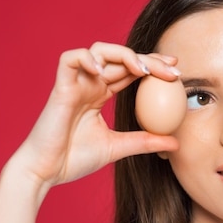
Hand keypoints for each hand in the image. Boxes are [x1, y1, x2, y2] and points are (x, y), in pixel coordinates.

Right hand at [9, 42, 180, 190]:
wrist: (46, 172)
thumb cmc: (74, 159)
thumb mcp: (119, 147)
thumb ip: (145, 140)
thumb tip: (176, 142)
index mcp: (100, 94)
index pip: (130, 71)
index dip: (153, 66)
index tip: (177, 73)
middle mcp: (89, 83)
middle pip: (121, 58)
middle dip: (148, 58)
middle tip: (172, 69)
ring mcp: (74, 82)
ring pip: (99, 51)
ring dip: (123, 54)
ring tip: (142, 70)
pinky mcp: (60, 86)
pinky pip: (70, 59)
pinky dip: (87, 59)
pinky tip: (104, 72)